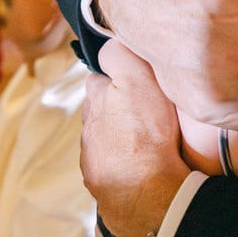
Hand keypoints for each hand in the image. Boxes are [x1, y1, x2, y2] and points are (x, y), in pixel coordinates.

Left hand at [81, 41, 188, 236]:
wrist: (147, 194)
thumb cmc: (145, 134)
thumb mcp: (137, 79)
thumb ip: (119, 55)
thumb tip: (108, 42)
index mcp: (95, 102)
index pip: (101, 77)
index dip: (119, 75)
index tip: (137, 78)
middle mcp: (89, 131)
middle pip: (102, 110)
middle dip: (119, 108)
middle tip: (147, 110)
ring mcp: (94, 162)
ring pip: (107, 140)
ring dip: (122, 138)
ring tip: (148, 140)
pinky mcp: (105, 187)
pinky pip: (115, 169)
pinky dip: (126, 165)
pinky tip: (145, 166)